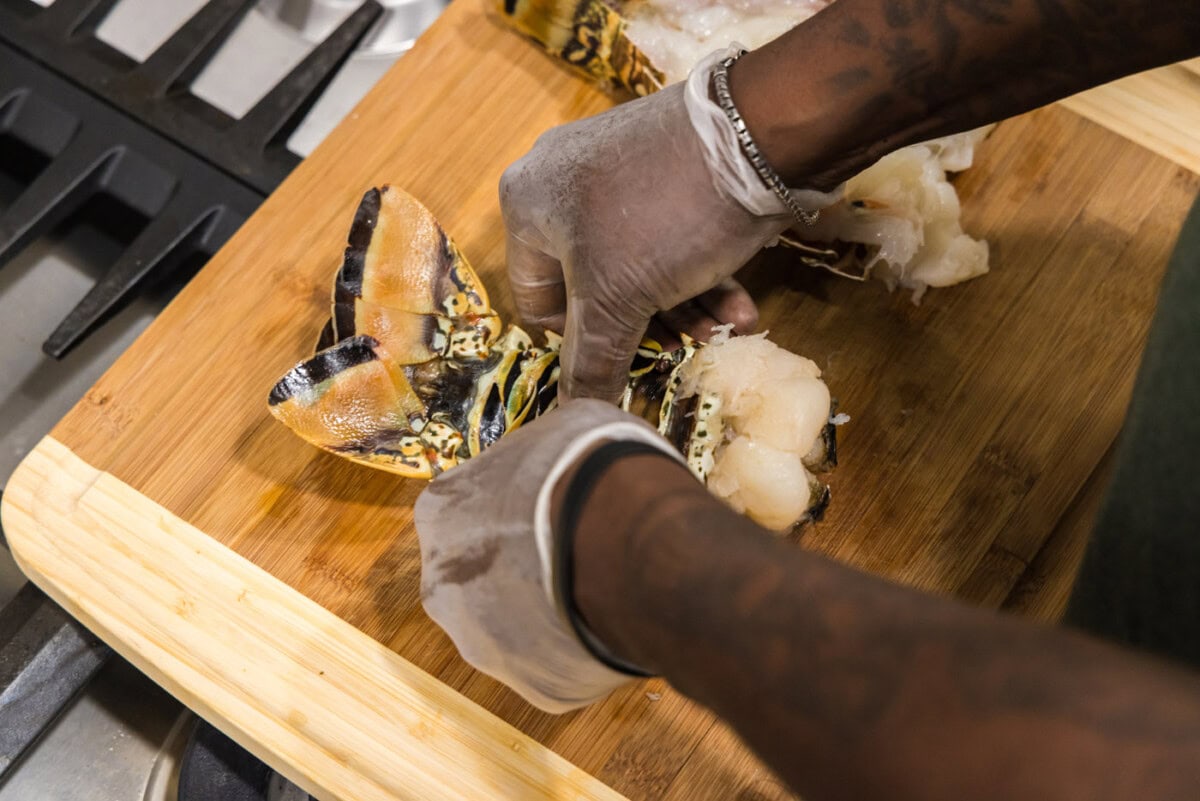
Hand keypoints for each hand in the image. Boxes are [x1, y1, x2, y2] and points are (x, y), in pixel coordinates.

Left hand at [413, 400, 680, 712]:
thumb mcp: (561, 430)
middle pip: (476, 578)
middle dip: (516, 568)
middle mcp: (445, 589)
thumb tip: (560, 455)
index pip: (462, 510)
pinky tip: (609, 621)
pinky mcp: (535, 688)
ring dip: (543, 612)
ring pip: (510, 628)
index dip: (508, 507)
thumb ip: (538, 457)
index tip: (543, 506)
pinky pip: (553, 665)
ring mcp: (485, 646)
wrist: (634, 547)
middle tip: (568, 551)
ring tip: (596, 588)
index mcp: (442, 513)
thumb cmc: (594, 473)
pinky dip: (576, 648)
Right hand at [499, 48, 839, 400]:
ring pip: (637, 262)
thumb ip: (593, 360)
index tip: (630, 359)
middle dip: (649, 326)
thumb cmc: (665, 217)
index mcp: (526, 204)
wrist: (759, 132)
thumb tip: (579, 415)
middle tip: (688, 348)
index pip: (539, 301)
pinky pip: (667, 232)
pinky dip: (698, 271)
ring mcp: (616, 167)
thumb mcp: (621, 299)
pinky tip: (739, 304)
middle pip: (594, 285)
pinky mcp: (665, 164)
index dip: (584, 341)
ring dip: (683, 306)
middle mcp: (560, 180)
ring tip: (726, 330)